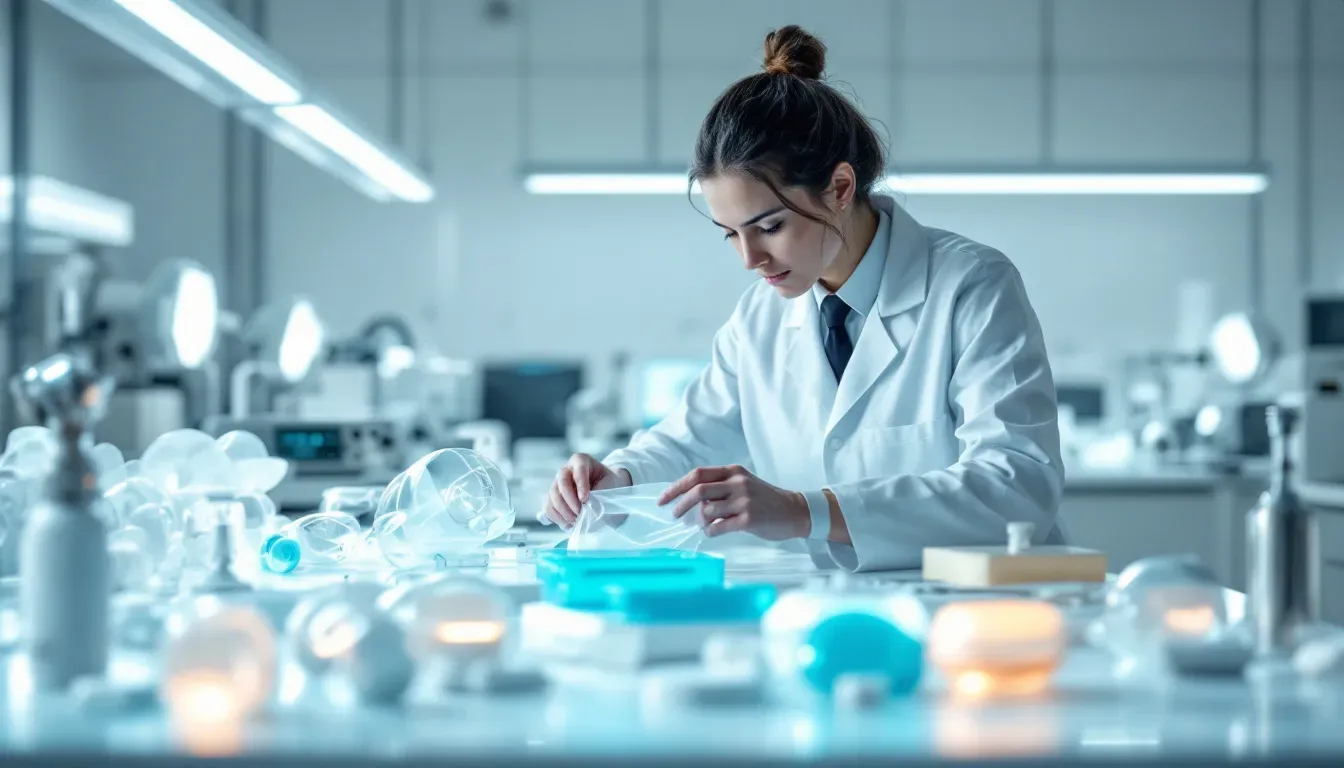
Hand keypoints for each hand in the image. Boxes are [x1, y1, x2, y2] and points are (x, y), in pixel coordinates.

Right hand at [543, 453, 630, 527]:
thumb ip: (599, 492)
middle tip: (580, 513)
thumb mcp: (610, 483)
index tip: (585, 499)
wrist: (608, 488)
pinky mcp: (554, 497)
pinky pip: (549, 507)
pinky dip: (557, 518)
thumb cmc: (609, 483)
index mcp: (581, 460)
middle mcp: (567, 469)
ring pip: (552, 496)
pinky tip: (568, 525)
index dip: (581, 484)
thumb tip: (586, 508)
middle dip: (570, 500)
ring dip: (563, 512)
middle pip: (562, 482)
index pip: (578, 469)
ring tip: (576, 521)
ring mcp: (558, 483)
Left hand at [659, 465, 807, 540]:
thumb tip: (689, 500)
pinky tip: (713, 532)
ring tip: (705, 525)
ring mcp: (744, 500)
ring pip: (707, 511)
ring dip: (699, 521)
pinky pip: (719, 527)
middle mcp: (737, 482)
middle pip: (698, 490)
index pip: (697, 474)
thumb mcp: (743, 484)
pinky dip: (710, 531)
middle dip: (680, 504)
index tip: (663, 499)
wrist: (795, 511)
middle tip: (674, 515)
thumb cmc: (765, 500)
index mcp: (733, 471)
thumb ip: (719, 488)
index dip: (677, 486)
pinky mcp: (749, 519)